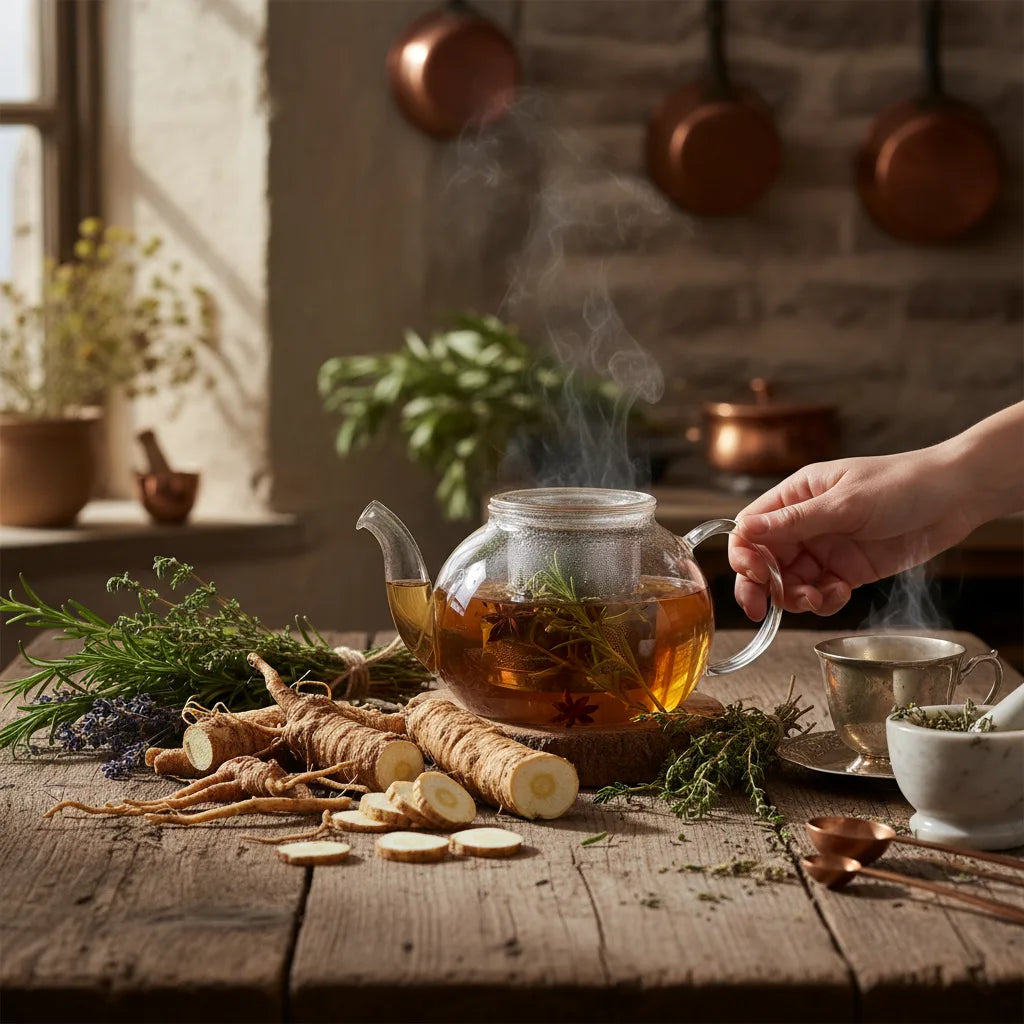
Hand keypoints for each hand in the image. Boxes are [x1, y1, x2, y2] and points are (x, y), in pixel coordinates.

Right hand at [728, 449, 977, 619]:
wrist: (956, 498)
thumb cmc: (902, 483)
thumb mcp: (845, 503)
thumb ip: (795, 521)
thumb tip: (745, 530)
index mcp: (796, 496)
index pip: (751, 528)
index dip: (745, 554)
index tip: (756, 575)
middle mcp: (805, 524)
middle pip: (764, 561)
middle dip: (761, 587)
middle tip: (761, 611)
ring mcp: (825, 549)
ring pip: (790, 583)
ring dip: (796, 597)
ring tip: (817, 599)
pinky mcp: (847, 571)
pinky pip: (821, 593)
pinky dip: (825, 601)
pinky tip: (840, 593)